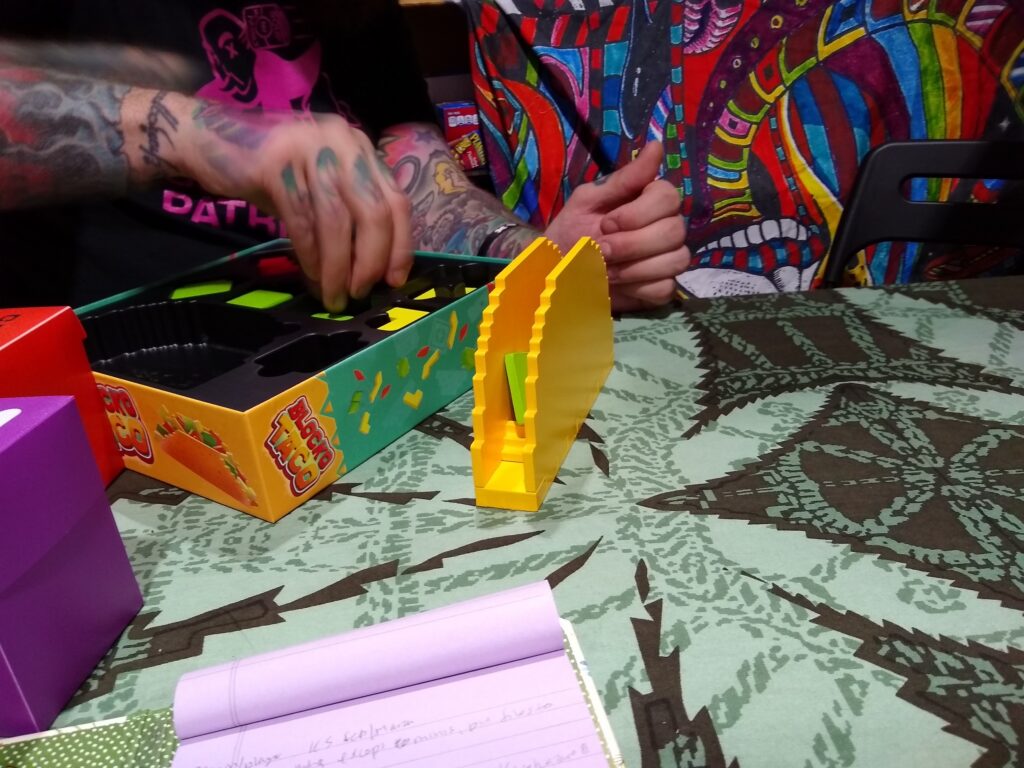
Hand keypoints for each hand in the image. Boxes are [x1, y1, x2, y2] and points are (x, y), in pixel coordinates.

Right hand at [152, 94, 411, 311]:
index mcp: (361, 148)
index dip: (401, 246)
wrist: (206, 139)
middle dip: (370, 261)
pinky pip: (302, 221)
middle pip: (373, 212)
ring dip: (337, 268)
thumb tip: (374, 269)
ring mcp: (309, 148)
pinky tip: (312, 278)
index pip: (397, 201)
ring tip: (334, 296)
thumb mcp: (320, 186)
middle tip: (360, 293)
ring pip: (336, 221)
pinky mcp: (275, 163)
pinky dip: (310, 256)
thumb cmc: (270, 172)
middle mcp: (342, 142)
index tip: (394, 281)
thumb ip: (351, 213)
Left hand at [543, 141, 688, 311]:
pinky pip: (665, 287)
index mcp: (651, 200)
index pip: (669, 197)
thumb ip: (624, 178)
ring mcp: (668, 258)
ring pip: (676, 260)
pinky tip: (618, 284)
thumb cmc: (573, 230)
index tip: (606, 223)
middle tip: (602, 250)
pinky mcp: (661, 288)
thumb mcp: (589, 200)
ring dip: (635, 268)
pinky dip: (638, 287)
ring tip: (606, 269)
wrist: (557, 270)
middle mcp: (666, 227)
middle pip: (675, 231)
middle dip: (632, 244)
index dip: (638, 213)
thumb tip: (656, 145)